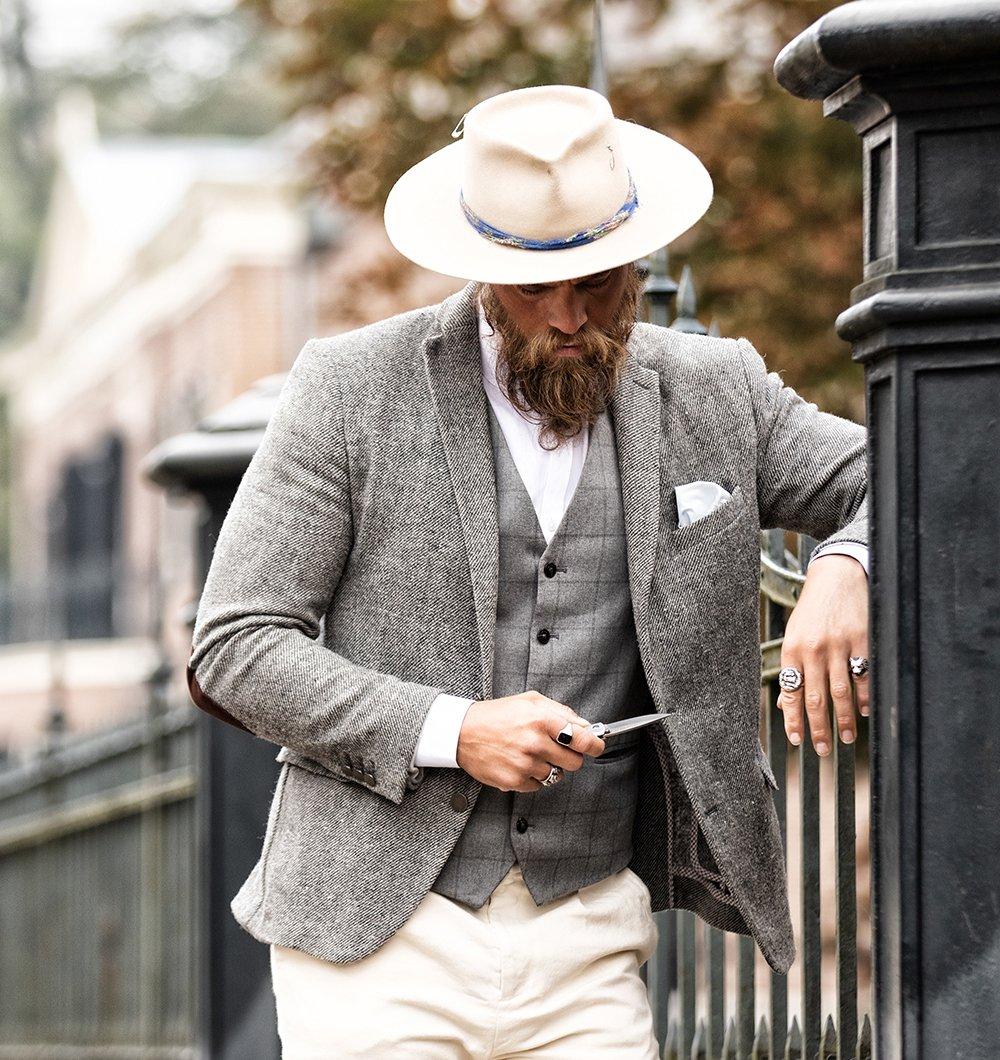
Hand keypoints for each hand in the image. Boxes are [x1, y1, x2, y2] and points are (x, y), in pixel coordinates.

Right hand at [456, 690, 606, 791]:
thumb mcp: (530, 700)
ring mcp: (525, 764)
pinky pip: (538, 785)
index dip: (594, 745)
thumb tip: (585, 726)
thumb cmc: (497, 714)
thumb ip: (560, 711)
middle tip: (555, 748)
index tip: (596, 746)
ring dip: (548, 766)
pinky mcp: (514, 781)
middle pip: (574, 762)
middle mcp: (535, 742)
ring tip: (529, 753)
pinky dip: (532, 777)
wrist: (462, 732)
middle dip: (569, 756)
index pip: (583, 739)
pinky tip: (518, 762)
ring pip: (556, 775)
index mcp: (542, 719)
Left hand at [778, 554, 869, 754]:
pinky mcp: (862, 640)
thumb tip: (784, 704)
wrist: (836, 576)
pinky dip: (865, 697)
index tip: (797, 740)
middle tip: (823, 749)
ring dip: (844, 719)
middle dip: (819, 728)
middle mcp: (813, 649)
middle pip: (816, 698)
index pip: (791, 692)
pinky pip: (863, 675)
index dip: (793, 719)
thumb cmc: (813, 611)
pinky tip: (865, 711)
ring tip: (846, 737)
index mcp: (792, 650)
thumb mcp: (794, 636)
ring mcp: (838, 645)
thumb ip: (791, 669)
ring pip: (840, 692)